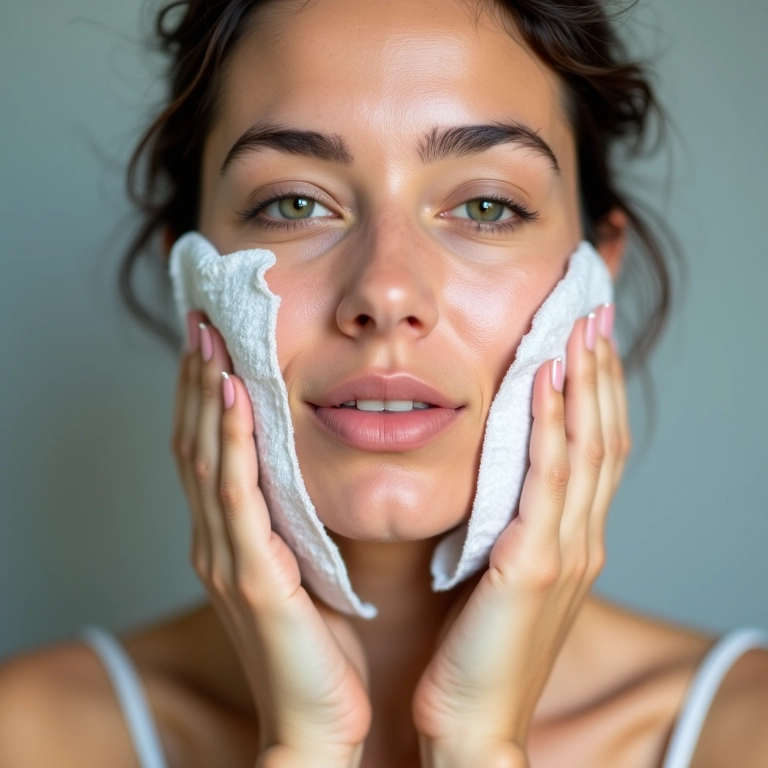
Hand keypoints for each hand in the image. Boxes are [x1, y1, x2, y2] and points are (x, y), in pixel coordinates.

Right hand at [171, 311, 370, 767]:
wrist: (323, 722)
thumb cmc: (320, 647)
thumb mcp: (305, 568)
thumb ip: (294, 522)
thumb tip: (310, 471)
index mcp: (231, 538)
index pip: (210, 449)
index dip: (206, 393)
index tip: (215, 340)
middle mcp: (216, 540)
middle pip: (197, 442)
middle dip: (198, 378)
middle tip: (202, 319)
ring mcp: (227, 557)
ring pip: (208, 458)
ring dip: (208, 394)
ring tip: (211, 338)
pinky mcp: (251, 578)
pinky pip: (237, 496)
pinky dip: (235, 442)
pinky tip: (238, 396)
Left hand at [412, 304, 630, 767]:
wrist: (469, 722)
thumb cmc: (477, 650)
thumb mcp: (501, 574)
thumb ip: (512, 525)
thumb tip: (498, 477)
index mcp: (571, 538)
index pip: (594, 447)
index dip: (595, 390)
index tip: (584, 339)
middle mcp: (581, 537)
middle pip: (603, 435)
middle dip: (600, 371)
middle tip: (594, 313)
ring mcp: (565, 550)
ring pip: (587, 447)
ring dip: (584, 382)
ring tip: (578, 327)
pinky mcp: (535, 564)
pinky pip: (548, 478)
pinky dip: (552, 424)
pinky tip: (546, 380)